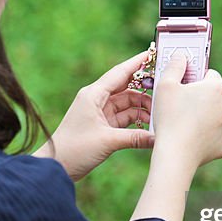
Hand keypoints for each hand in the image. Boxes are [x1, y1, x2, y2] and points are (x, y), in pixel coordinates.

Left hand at [34, 49, 155, 180]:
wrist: (56, 166)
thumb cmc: (74, 149)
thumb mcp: (107, 141)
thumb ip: (135, 138)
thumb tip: (158, 138)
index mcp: (94, 94)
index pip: (120, 73)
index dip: (137, 63)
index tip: (153, 54)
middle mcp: (96, 99)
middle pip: (126, 87)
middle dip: (145, 88)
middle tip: (166, 89)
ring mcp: (100, 112)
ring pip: (127, 103)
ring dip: (142, 108)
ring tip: (160, 114)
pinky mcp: (102, 125)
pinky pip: (124, 117)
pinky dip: (136, 120)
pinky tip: (149, 125)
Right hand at [152, 53, 221, 170]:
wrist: (176, 155)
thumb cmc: (170, 117)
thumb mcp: (165, 85)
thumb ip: (175, 65)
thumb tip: (181, 55)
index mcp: (218, 86)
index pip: (210, 76)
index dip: (195, 82)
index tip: (185, 90)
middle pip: (216, 96)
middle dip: (203, 100)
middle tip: (184, 110)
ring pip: (220, 116)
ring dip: (209, 118)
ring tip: (189, 126)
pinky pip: (221, 135)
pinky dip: (211, 136)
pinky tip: (196, 139)